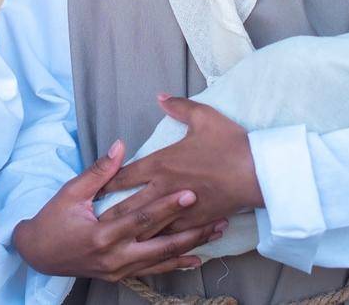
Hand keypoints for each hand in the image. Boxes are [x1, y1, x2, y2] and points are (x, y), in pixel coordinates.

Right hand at [13, 139, 226, 281]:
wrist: (38, 254)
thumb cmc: (53, 219)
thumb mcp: (71, 192)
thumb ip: (100, 171)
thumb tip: (121, 146)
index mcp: (102, 234)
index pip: (142, 218)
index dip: (167, 205)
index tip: (190, 192)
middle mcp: (114, 257)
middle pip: (161, 244)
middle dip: (190, 231)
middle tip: (216, 216)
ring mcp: (119, 270)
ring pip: (162, 260)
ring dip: (190, 248)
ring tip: (215, 235)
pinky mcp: (120, 276)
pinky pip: (154, 271)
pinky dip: (175, 265)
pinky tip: (196, 258)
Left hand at [98, 95, 261, 234]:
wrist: (257, 172)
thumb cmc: (229, 143)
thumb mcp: (204, 116)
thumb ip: (178, 107)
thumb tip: (160, 97)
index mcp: (161, 164)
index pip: (124, 176)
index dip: (106, 184)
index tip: (92, 191)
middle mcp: (164, 189)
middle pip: (128, 207)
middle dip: (108, 217)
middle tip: (91, 225)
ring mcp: (179, 209)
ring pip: (147, 227)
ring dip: (128, 234)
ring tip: (112, 241)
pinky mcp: (195, 222)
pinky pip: (171, 237)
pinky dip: (158, 243)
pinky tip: (148, 250)